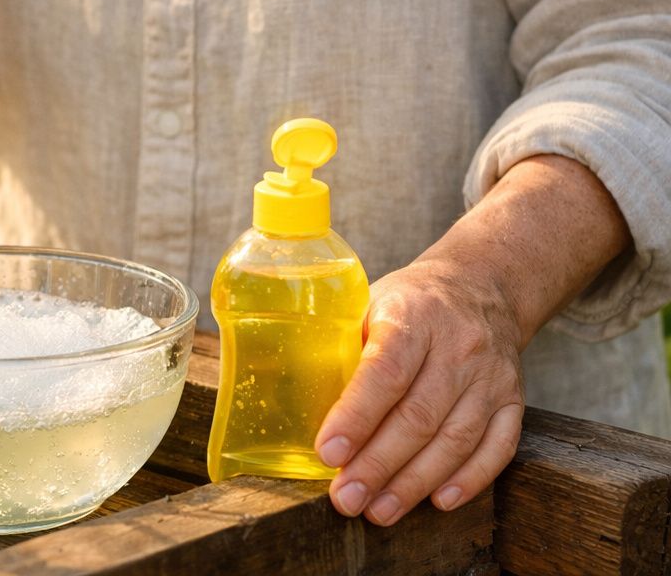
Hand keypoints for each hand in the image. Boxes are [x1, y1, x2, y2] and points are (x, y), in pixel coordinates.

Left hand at [315, 254, 524, 524]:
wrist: (480, 288)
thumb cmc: (409, 303)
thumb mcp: (368, 304)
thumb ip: (341, 346)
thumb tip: (285, 393)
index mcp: (413, 316)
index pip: (384, 372)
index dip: (356, 417)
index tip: (328, 453)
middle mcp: (457, 346)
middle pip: (418, 415)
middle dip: (378, 464)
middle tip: (346, 498)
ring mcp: (491, 376)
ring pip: (455, 438)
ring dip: (414, 482)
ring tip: (380, 510)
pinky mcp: (513, 400)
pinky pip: (497, 446)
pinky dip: (469, 480)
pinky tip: (437, 501)